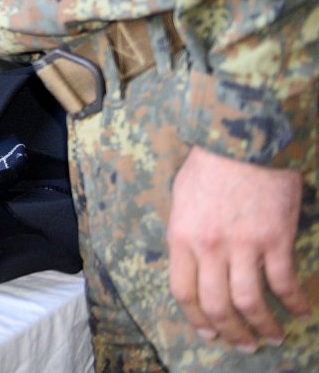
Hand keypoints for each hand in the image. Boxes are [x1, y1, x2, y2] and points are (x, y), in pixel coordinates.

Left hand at [168, 145, 311, 349]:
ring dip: (263, 326)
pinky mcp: (275, 239)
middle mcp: (209, 247)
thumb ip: (186, 235)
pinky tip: (300, 310)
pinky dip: (294, 302)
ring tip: (272, 336)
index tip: (209, 333)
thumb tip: (194, 264)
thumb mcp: (182, 199)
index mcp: (182, 237)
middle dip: (231, 332)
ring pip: (250, 302)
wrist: (242, 139)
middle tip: (244, 344)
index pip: (183, 291)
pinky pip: (284, 282)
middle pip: (216, 304)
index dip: (197, 319)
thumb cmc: (210, 165)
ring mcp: (243, 245)